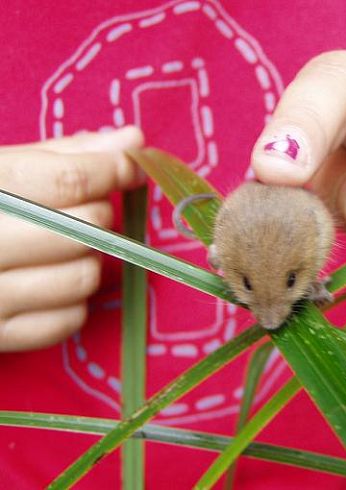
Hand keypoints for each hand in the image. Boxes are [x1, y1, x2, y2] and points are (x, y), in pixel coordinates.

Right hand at [0, 127, 143, 351]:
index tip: (130, 166)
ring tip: (65, 248)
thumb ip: (64, 155)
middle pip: (82, 229)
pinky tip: (51, 281)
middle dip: (97, 215)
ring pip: (82, 277)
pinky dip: (72, 302)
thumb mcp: (0, 171)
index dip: (110, 170)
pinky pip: (67, 320)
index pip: (64, 180)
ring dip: (89, 260)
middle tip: (83, 210)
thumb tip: (132, 139)